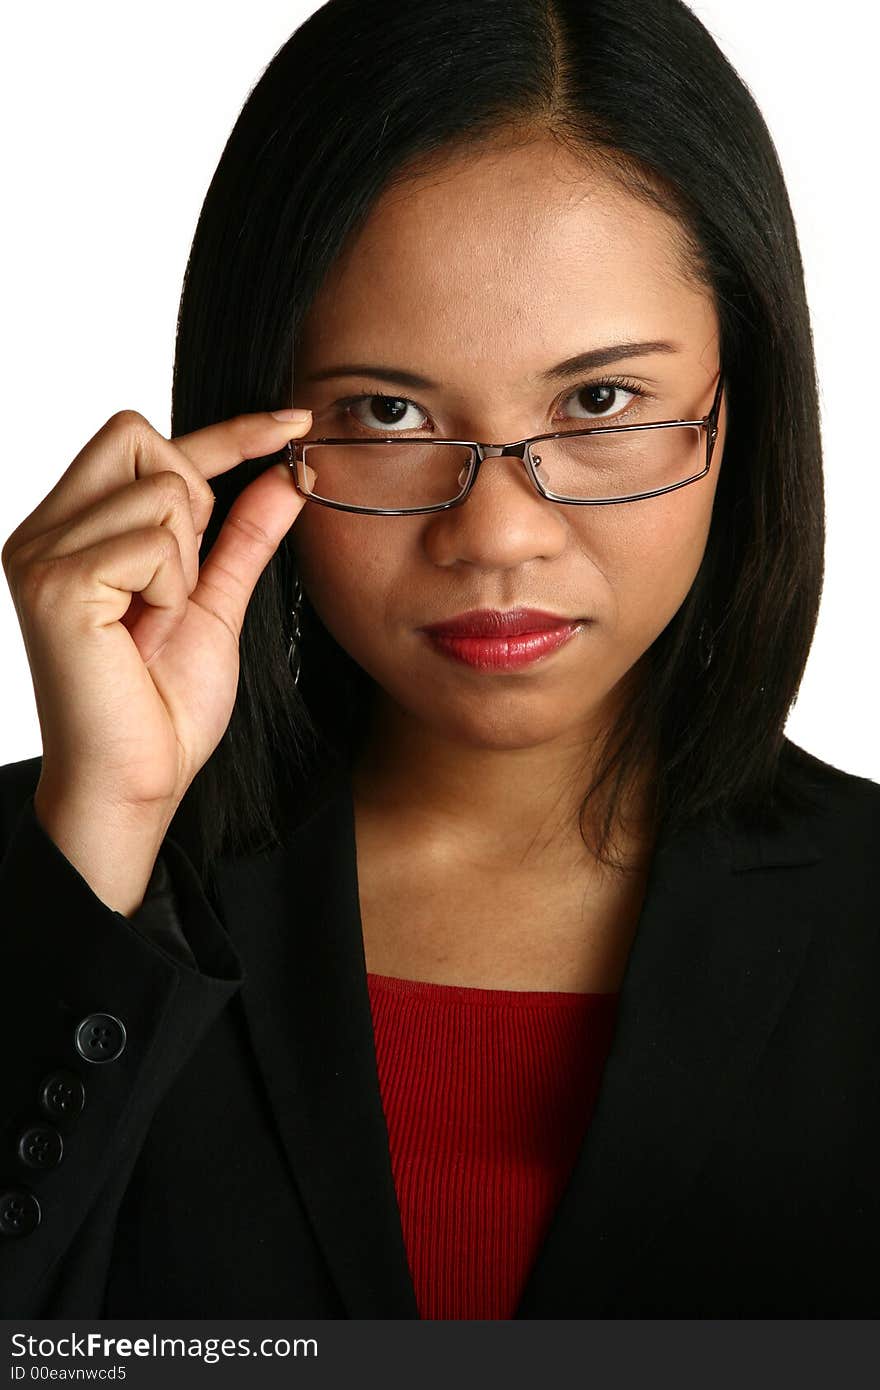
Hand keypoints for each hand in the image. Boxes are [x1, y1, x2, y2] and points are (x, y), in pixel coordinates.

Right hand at [2, 408, 311, 824]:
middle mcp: (44, 531)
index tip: (292, 422)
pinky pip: (152, 539)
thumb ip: (243, 535)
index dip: (227, 431)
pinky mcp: (55, 582)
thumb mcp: (214, 603)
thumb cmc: (163, 706)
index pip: (145, 442)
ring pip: (158, 488)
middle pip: (141, 436)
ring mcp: (42, 553)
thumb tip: (288, 472)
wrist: (137, 783)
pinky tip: (145, 631)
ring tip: (155, 620)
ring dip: (184, 562)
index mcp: (72, 530)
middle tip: (180, 583)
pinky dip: (172, 587)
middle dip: (190, 500)